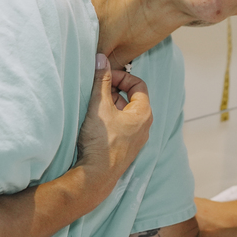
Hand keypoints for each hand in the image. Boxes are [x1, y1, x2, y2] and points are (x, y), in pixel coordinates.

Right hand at [74, 55, 152, 205]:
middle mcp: (144, 127)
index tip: (104, 77)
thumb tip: (101, 58)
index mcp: (144, 114)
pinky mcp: (125, 149)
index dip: (121, 76)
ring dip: (109, 106)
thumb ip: (101, 81)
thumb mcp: (99, 106)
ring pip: (124, 114)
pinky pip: (120, 127)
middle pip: (131, 99)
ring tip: (92, 106)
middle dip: (112, 91)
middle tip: (95, 91)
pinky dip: (109, 120)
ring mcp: (136, 140)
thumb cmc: (101, 142)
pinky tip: (93, 123)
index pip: (138, 85)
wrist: (95, 177)